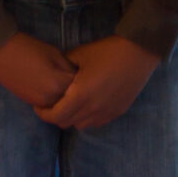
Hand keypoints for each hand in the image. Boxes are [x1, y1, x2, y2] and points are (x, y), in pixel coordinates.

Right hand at [0, 32, 76, 108]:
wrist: (1, 52)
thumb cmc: (29, 48)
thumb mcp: (55, 54)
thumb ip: (68, 68)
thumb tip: (76, 77)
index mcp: (60, 83)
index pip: (81, 86)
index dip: (83, 77)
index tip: (83, 71)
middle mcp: (52, 98)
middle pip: (72, 99)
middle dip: (76, 90)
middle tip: (76, 79)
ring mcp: (40, 103)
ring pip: (61, 105)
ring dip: (64, 97)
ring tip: (61, 82)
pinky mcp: (30, 103)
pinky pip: (49, 105)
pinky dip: (53, 99)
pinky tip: (50, 87)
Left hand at [36, 36, 160, 128]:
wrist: (138, 53)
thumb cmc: (107, 51)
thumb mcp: (80, 54)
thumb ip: (63, 66)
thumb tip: (53, 72)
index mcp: (80, 96)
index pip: (55, 116)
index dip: (43, 114)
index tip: (38, 106)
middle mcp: (93, 109)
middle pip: (66, 123)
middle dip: (56, 115)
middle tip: (52, 104)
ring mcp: (106, 113)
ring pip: (81, 125)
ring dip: (72, 118)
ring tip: (71, 104)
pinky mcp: (117, 112)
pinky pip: (97, 122)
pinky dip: (88, 117)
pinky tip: (88, 103)